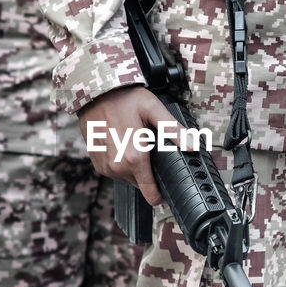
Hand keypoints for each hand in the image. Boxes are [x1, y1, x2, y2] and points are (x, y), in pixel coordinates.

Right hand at [78, 85, 178, 206]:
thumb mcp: (153, 109)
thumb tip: (192, 145)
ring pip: (128, 178)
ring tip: (135, 145)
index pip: (151, 193)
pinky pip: (115, 172)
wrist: (93, 93)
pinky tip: (123, 145)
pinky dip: (121, 163)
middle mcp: (118, 167)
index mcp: (134, 158)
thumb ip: (173, 130)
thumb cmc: (123, 98)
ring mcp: (106, 167)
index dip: (161, 193)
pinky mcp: (97, 163)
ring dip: (134, 168)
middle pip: (141, 184)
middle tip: (149, 149)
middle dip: (148, 172)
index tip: (166, 187)